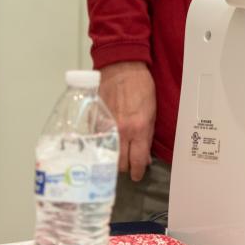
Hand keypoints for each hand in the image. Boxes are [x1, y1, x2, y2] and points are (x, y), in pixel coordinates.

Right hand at [99, 61, 155, 181]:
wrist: (122, 68)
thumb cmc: (141, 87)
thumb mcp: (151, 111)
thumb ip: (147, 135)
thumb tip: (145, 155)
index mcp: (138, 129)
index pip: (137, 161)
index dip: (138, 172)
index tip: (138, 176)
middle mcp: (121, 132)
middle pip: (119, 163)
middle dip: (124, 168)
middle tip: (128, 166)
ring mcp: (105, 128)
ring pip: (105, 155)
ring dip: (111, 159)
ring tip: (115, 159)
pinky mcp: (93, 122)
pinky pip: (96, 142)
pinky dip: (100, 146)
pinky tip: (104, 145)